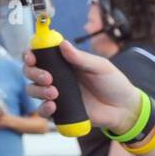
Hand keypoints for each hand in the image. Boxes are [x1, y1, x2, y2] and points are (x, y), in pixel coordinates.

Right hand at [23, 40, 140, 133]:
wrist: (124, 109)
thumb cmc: (113, 84)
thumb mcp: (100, 67)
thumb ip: (81, 58)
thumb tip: (63, 44)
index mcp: (63, 63)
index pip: (39, 55)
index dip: (30, 54)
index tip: (32, 57)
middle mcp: (56, 77)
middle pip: (30, 72)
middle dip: (33, 73)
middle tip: (47, 78)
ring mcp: (56, 94)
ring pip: (32, 90)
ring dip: (37, 90)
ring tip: (54, 93)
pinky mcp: (59, 111)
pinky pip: (42, 111)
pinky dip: (43, 108)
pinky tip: (52, 106)